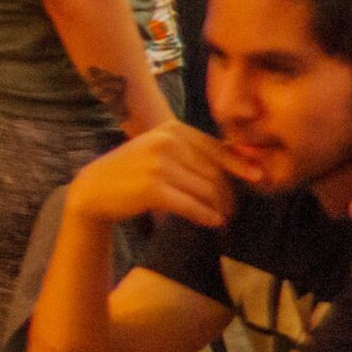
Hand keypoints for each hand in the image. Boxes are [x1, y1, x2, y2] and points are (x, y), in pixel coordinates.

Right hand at [67, 121, 240, 228]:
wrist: (93, 190)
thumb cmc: (134, 172)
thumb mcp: (163, 151)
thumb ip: (195, 152)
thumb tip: (243, 157)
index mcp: (173, 128)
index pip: (216, 148)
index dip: (239, 164)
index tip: (258, 176)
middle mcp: (167, 141)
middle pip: (214, 170)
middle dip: (227, 192)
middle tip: (232, 209)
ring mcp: (159, 163)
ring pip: (205, 188)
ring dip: (218, 207)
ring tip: (223, 218)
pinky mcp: (153, 187)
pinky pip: (190, 204)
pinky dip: (205, 215)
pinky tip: (213, 223)